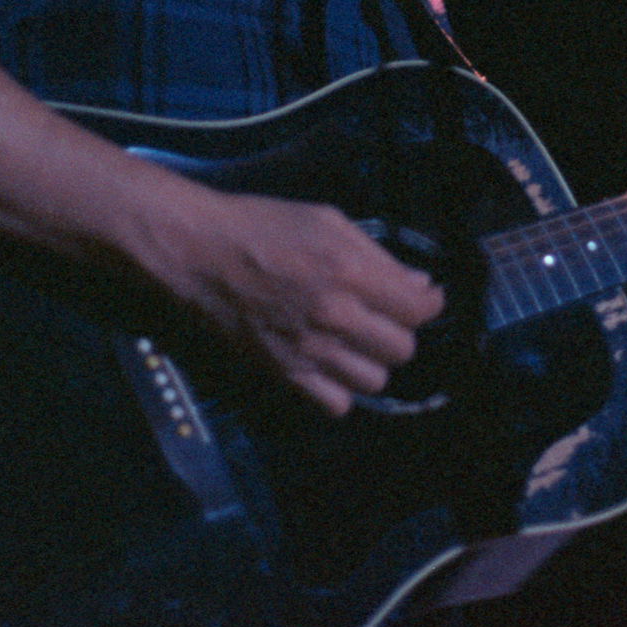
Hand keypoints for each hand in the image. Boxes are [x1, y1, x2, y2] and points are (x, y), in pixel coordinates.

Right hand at [166, 190, 446, 417]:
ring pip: (375, 381)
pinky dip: (341, 390)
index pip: (419, 310)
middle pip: (402, 349)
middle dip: (399, 329)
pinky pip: (337, 405)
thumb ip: (377, 255)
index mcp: (349, 272)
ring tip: (356, 341)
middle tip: (382, 314)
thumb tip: (419, 284)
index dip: (429, 302)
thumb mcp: (326, 220)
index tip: (422, 296)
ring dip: (372, 361)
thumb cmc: (261, 225)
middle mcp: (335, 317)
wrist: (197, 251)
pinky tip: (330, 364)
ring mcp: (310, 351)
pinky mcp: (284, 373)